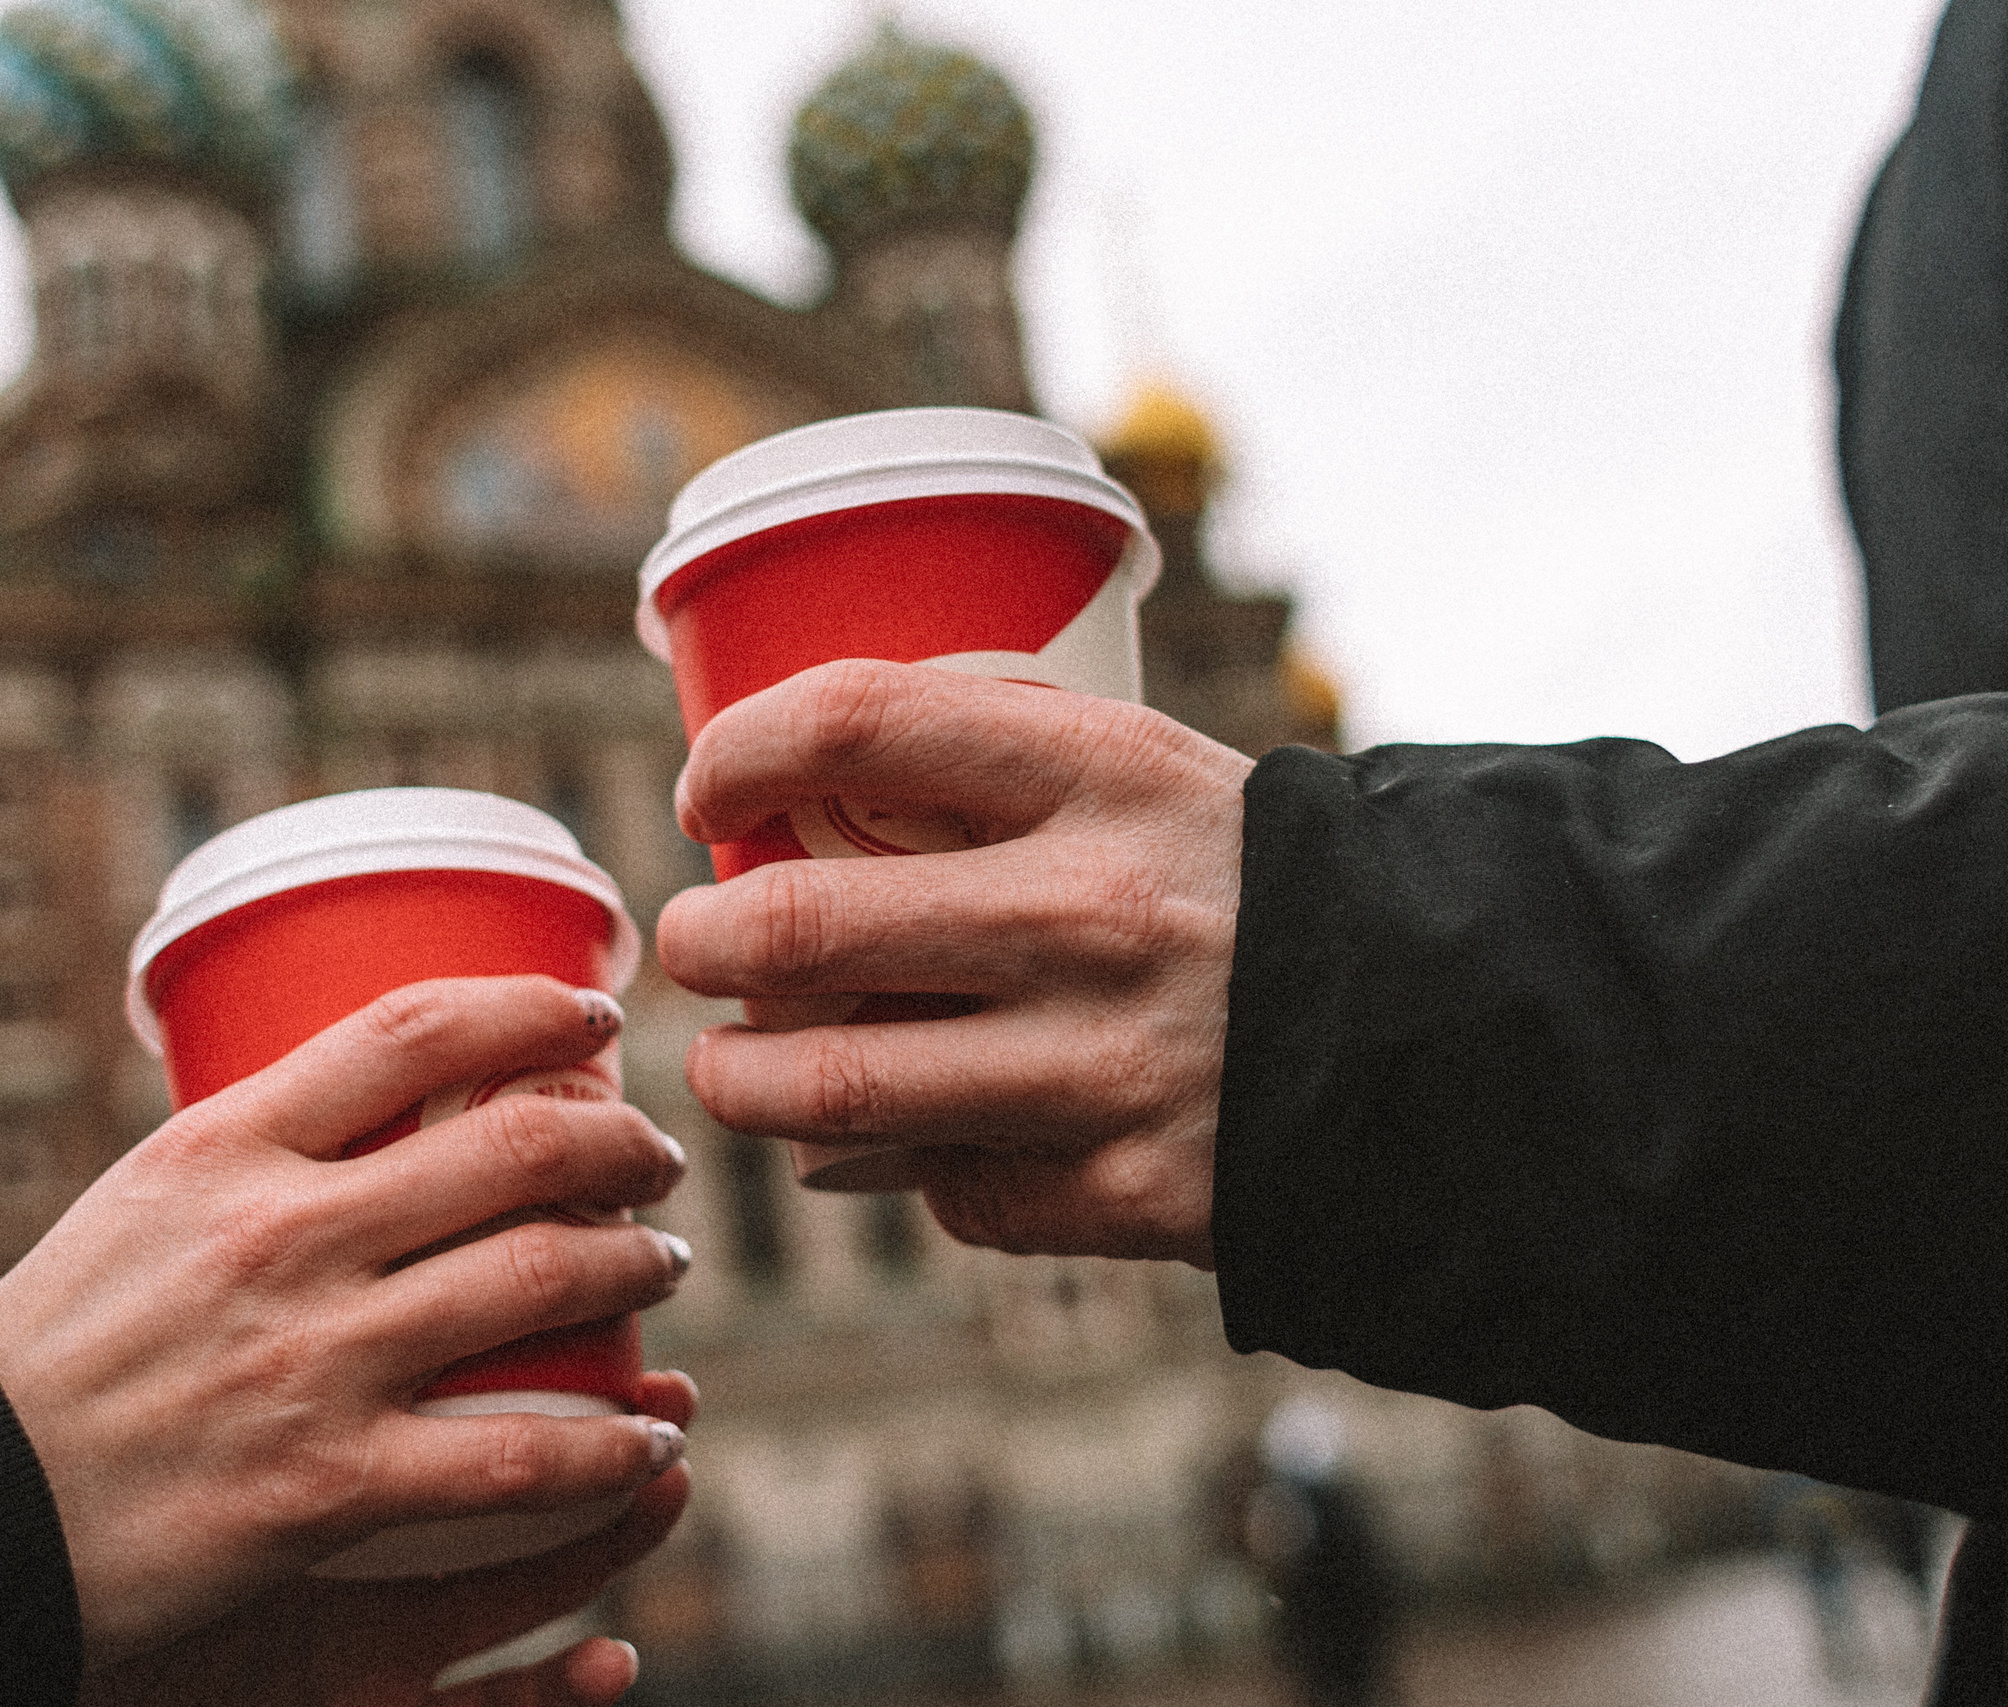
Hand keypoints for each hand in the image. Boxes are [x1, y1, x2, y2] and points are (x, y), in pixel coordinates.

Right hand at [0, 977, 693, 1663]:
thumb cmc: (64, 1344)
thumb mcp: (147, 1198)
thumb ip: (265, 1147)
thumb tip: (392, 1093)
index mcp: (227, 1147)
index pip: (413, 1031)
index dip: (531, 1008)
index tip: (594, 1018)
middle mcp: (279, 1236)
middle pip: (514, 1146)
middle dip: (623, 1142)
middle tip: (657, 1158)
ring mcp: (310, 1360)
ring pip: (541, 1279)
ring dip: (636, 1265)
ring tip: (662, 1265)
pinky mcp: (326, 1484)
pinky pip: (516, 1457)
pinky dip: (607, 1446)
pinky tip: (646, 1440)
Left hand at [657, 660, 1251, 1266]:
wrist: (1440, 1024)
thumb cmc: (1229, 878)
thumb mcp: (1138, 775)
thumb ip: (979, 772)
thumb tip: (774, 826)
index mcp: (1102, 775)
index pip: (858, 724)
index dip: (741, 750)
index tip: (706, 787)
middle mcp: (1098, 915)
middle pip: (803, 927)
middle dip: (704, 941)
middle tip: (693, 945)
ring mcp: (1110, 1065)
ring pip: (835, 1088)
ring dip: (743, 1080)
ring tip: (732, 1064)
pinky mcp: (1126, 1192)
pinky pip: (943, 1187)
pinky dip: (899, 1166)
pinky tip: (906, 1138)